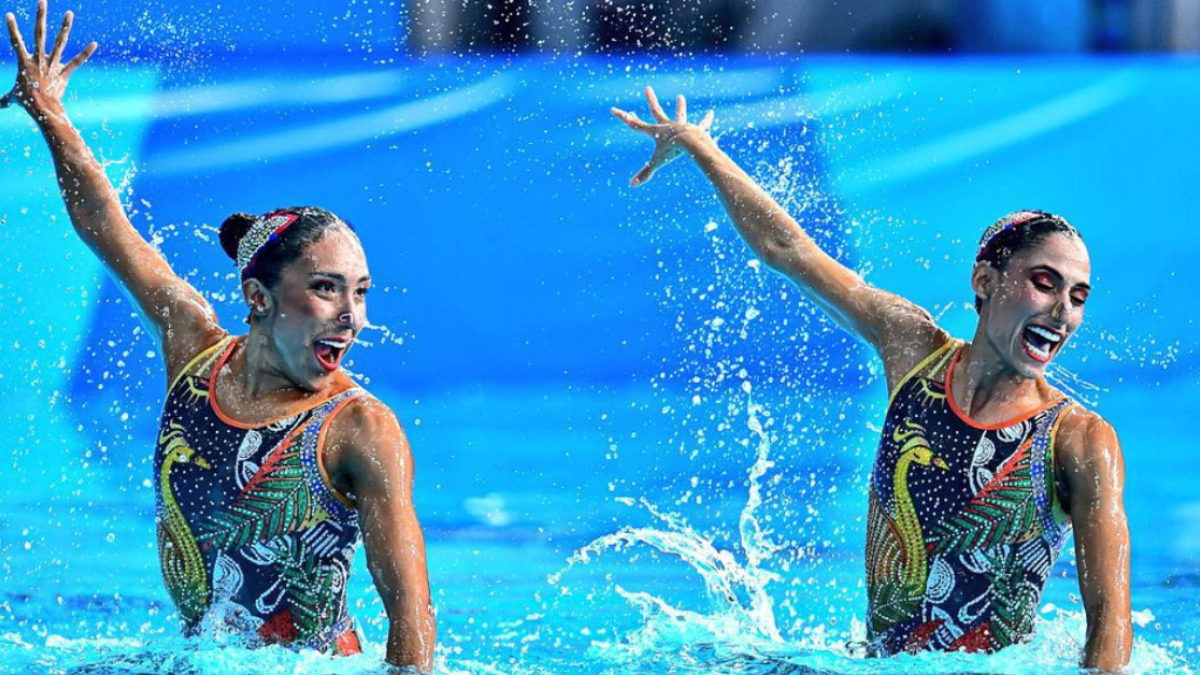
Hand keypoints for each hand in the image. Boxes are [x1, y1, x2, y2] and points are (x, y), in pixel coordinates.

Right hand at [2, 1, 95, 116]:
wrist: (43, 109)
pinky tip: (95, 44)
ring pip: (59, 42)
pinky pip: (77, 61)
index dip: (12, 28)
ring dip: (64, 27)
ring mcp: (53, 64)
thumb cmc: (27, 102)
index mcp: (24, 62)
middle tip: (42, 1)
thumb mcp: (14, 97)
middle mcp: (39, 59)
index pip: (15, 41)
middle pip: (39, 33)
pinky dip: (85, 53)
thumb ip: (6, 99)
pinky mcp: (64, 73)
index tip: (9, 14)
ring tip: (69, 13)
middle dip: (40, 16)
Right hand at [611, 86, 713, 186]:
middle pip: (657, 111)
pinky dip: (706, 120)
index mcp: (655, 132)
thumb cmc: (673, 151)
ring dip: (680, 106)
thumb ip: (645, 173)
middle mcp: (667, 126)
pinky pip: (702, 124)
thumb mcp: (657, 162)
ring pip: (679, 114)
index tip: (613, 109)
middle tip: (648, 88)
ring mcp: (681, 126)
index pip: (635, 125)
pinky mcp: (696, 129)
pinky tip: (711, 113)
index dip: (623, 118)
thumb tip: (632, 185)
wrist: (690, 142)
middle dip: (651, 100)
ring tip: (680, 96)